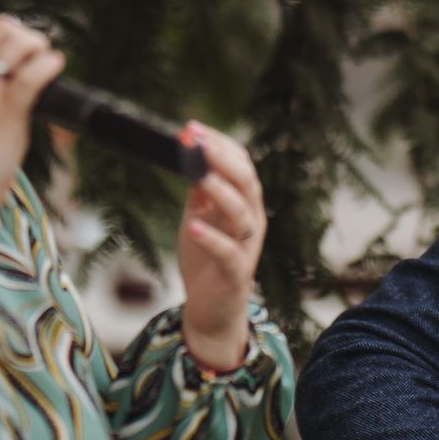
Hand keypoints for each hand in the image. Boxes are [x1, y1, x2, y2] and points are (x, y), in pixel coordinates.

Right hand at [0, 14, 64, 284]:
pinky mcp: (7, 111)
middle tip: (35, 57)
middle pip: (1, 27)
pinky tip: (54, 69)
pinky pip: (35, 71)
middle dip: (24, 37)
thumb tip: (0, 72)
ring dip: (39, 48)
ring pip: (18, 41)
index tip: (14, 46)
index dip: (0, 29)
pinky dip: (51, 64)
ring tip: (45, 65)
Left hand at [175, 121, 264, 368]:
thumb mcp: (198, 218)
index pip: (240, 164)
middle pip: (245, 182)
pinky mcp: (236, 274)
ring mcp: (246, 247)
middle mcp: (251, 220)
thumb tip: (186, 157)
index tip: (191, 128)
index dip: (218, 144)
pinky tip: (193, 225)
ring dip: (220, 192)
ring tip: (198, 176)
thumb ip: (198, 192)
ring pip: (241, 213)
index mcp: (244, 203)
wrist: (213, 311)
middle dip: (220, 158)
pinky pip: (228, 253)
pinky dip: (211, 238)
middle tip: (195, 140)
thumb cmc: (206, 261)